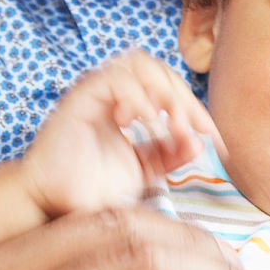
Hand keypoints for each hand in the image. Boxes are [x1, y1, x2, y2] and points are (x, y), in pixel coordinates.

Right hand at [22, 50, 220, 217]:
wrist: (53, 206)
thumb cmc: (93, 190)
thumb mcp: (145, 172)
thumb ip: (173, 155)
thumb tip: (201, 142)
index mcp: (129, 105)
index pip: (170, 88)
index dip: (196, 110)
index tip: (216, 140)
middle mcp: (113, 94)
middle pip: (160, 70)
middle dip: (186, 99)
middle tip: (198, 130)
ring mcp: (95, 93)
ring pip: (139, 63)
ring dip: (164, 91)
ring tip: (173, 124)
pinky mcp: (78, 100)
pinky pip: (113, 79)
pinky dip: (137, 96)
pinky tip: (147, 122)